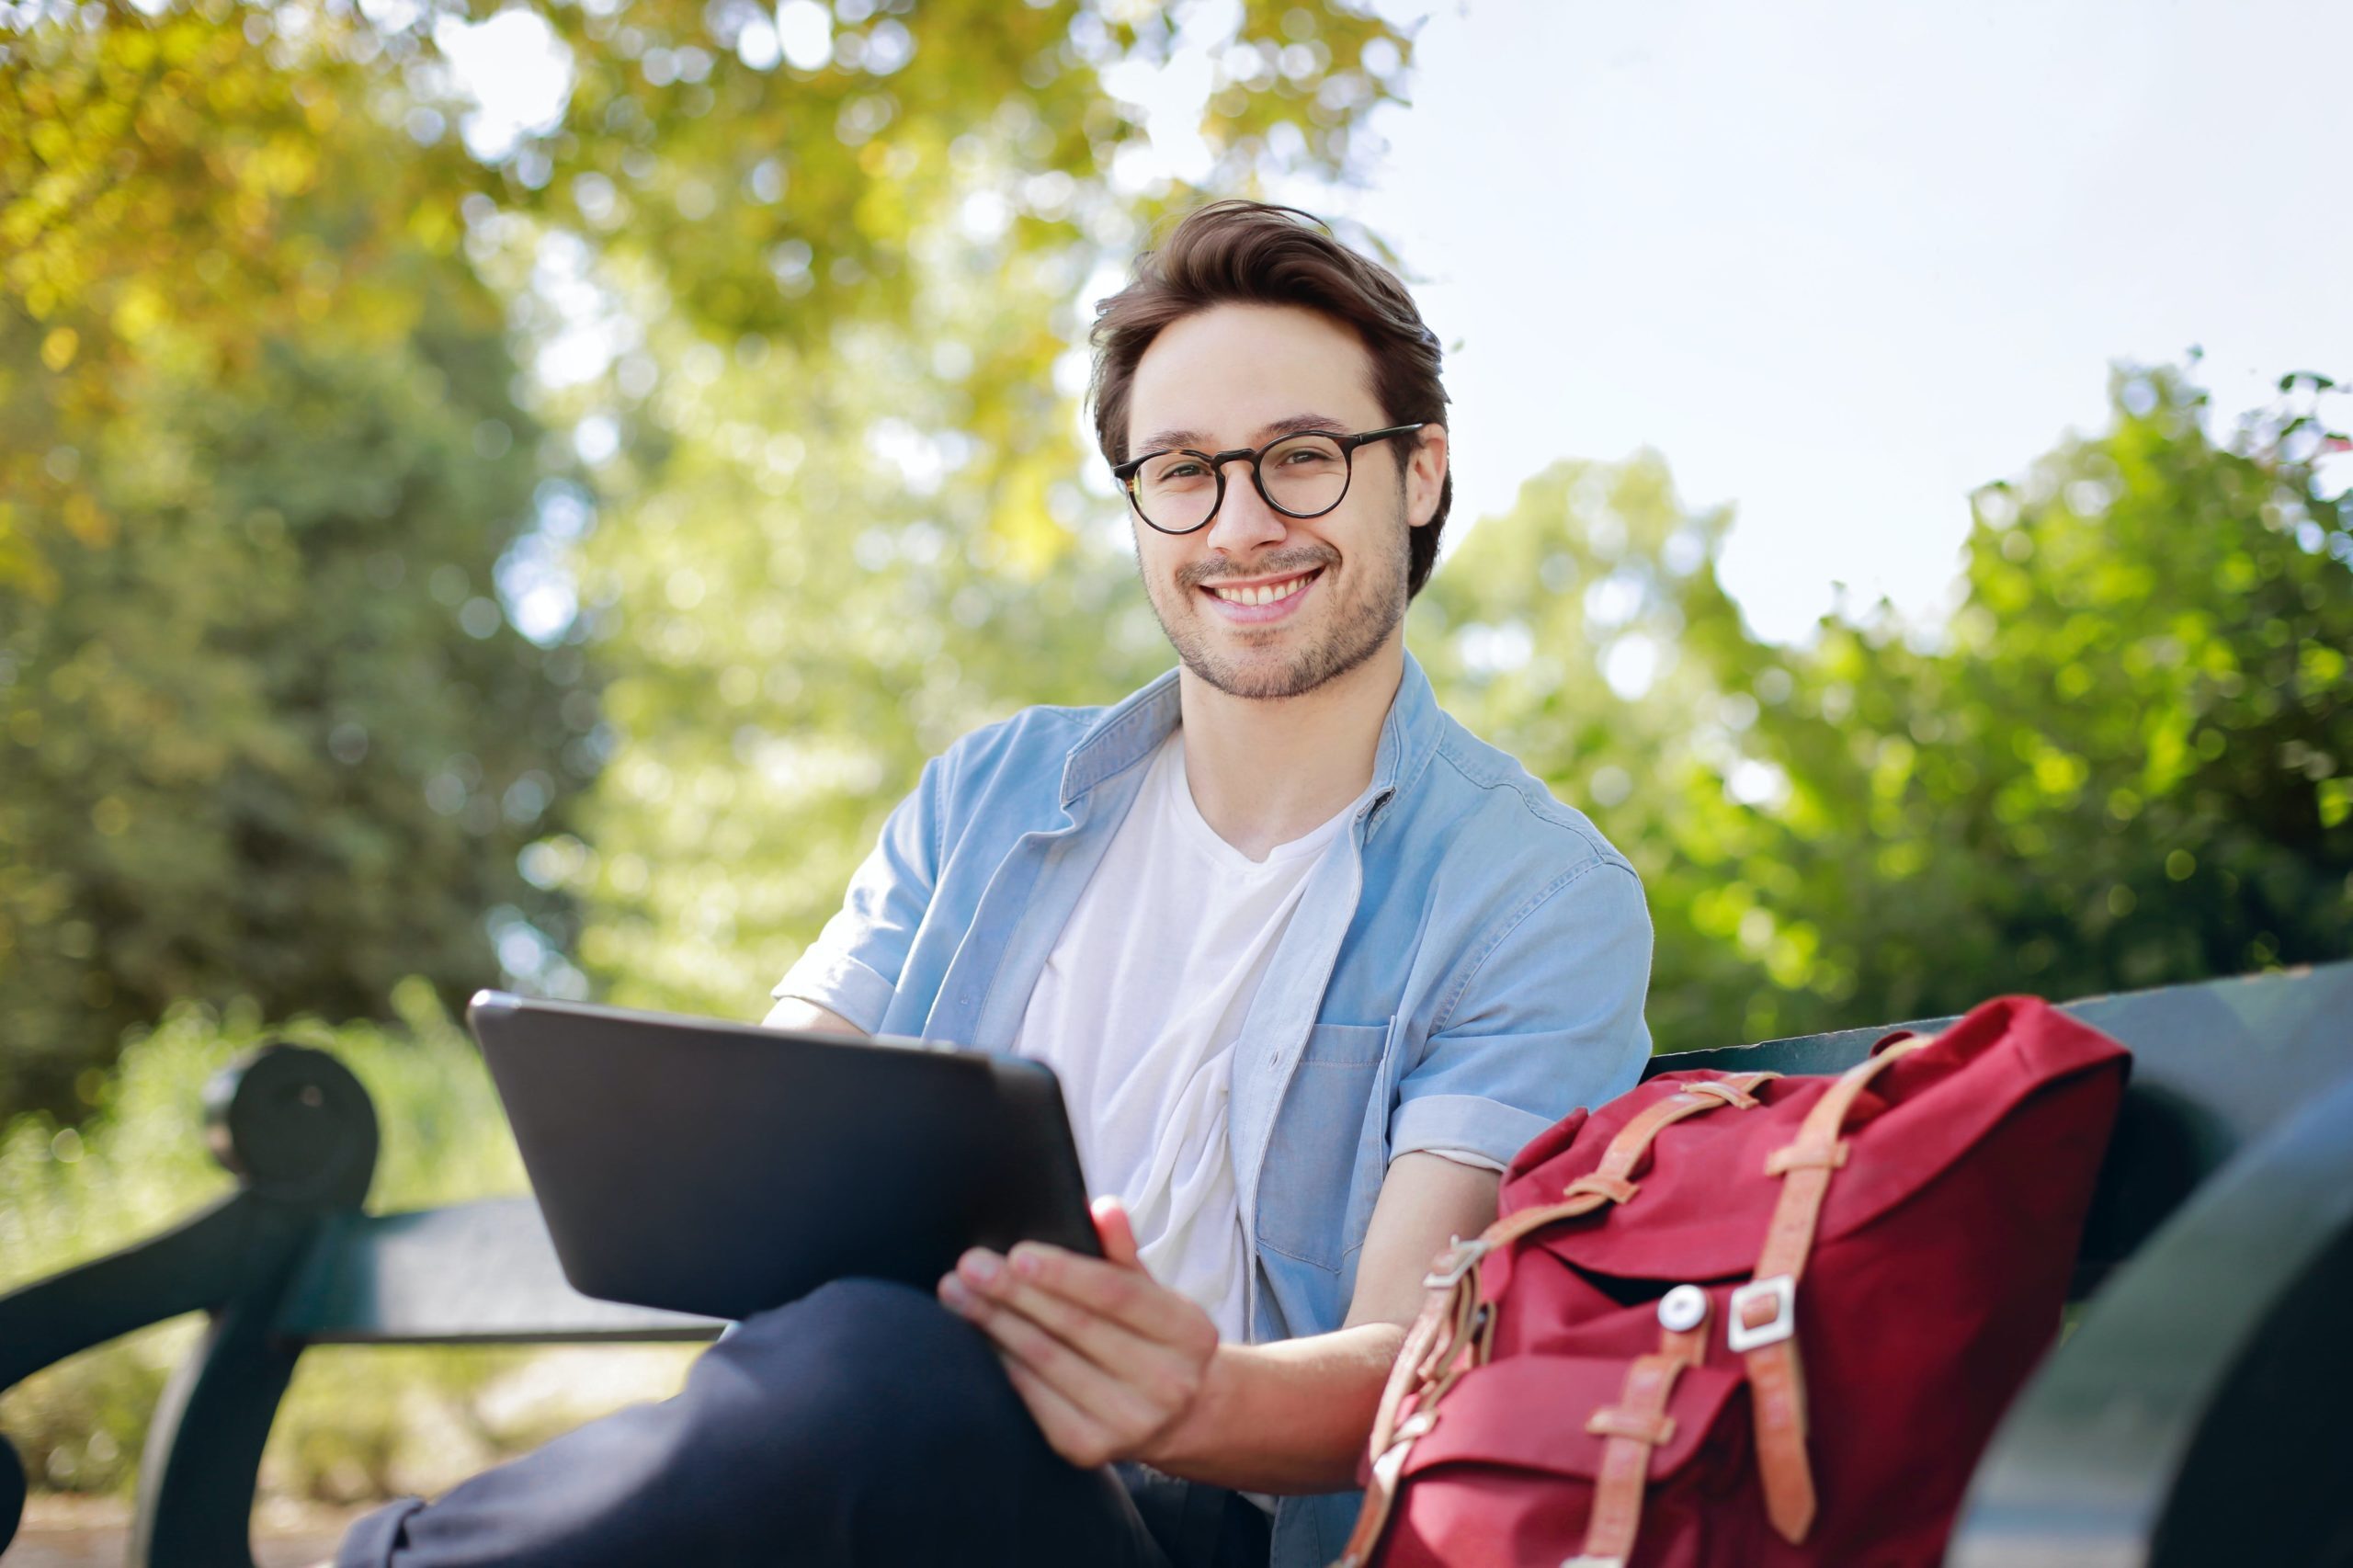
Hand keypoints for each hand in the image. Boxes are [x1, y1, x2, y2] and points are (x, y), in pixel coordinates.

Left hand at [937, 1197, 1220, 1469]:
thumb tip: (1101, 1209)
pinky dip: (1002, 1361)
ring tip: (958, 1295)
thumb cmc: (1154, 1338)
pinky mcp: (1090, 1448)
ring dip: (995, 1324)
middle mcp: (1167, 1383)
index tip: (1016, 1253)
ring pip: (1045, 1362)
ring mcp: (1129, 1422)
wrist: (1180, 1415)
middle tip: (969, 1266)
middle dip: (1014, 1293)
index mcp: (1189, 1333)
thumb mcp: (1153, 1293)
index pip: (1117, 1294)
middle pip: (1074, 1327)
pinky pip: (1032, 1396)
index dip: (1065, 1273)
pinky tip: (980, 1336)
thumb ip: (1123, 1252)